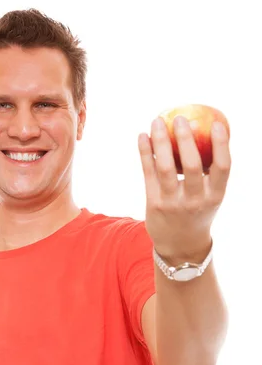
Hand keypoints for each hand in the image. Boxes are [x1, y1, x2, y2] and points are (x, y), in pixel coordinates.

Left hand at [138, 115, 230, 262]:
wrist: (180, 246)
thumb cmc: (197, 212)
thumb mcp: (210, 196)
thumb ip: (210, 172)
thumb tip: (208, 132)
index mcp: (215, 196)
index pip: (222, 167)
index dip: (222, 144)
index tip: (217, 123)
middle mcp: (195, 200)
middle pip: (191, 165)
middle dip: (185, 138)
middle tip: (180, 118)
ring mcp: (173, 203)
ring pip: (165, 167)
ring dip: (160, 141)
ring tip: (156, 121)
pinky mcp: (154, 204)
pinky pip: (148, 173)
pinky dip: (145, 152)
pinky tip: (142, 137)